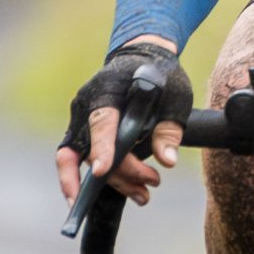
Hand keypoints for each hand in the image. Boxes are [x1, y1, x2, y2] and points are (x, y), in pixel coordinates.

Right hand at [55, 40, 191, 208]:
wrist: (140, 58)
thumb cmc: (159, 76)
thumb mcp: (175, 98)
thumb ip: (169, 129)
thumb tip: (166, 161)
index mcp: (107, 90)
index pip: (101, 122)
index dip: (101, 148)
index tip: (102, 171)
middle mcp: (85, 105)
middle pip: (90, 149)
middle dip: (120, 174)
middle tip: (153, 182)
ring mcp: (79, 119)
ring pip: (83, 160)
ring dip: (114, 182)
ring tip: (144, 195)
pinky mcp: (81, 131)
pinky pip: (80, 159)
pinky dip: (97, 180)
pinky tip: (122, 192)